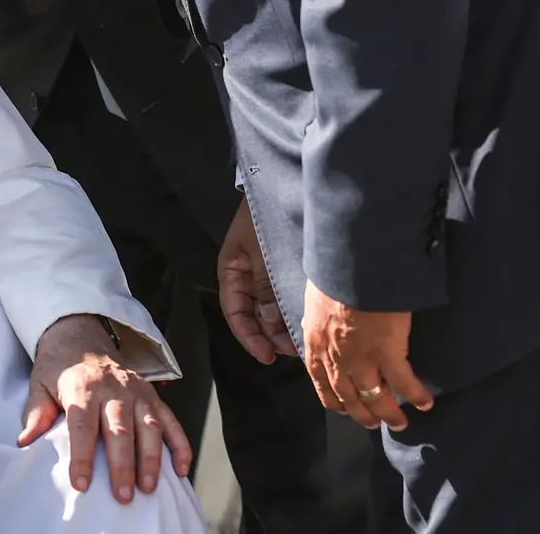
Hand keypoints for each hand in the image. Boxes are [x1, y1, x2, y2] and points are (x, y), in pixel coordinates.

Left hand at [18, 314, 191, 504]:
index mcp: (82, 387)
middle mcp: (113, 389)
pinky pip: (170, 420)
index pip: (82, 426)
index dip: (82, 456)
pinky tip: (181, 468)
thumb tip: (24, 442)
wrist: (81, 335)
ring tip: (149, 487)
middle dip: (122, 464)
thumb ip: (36, 414)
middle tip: (122, 495)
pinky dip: (180, 444)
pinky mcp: (152, 395)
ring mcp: (136, 391)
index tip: (81, 483)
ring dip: (151, 458)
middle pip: (119, 429)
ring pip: (149, 426)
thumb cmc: (59, 368)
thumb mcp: (40, 385)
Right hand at [216, 203, 296, 364]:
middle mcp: (248, 277)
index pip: (236, 313)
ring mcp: (266, 274)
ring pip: (272, 311)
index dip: (249, 337)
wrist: (284, 184)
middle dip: (272, 337)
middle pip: (256, 317)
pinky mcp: (284, 271)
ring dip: (284, 328)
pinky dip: (294, 312)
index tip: (267, 355)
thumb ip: (265, 285)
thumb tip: (274, 321)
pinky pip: (285, 297)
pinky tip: (307, 323)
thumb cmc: (264, 215)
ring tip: (302, 343)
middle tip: (293, 352)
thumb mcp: (259, 250)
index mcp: (232, 271)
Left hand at [301, 281, 433, 431]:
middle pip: (349, 397)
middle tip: (374, 424)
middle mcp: (336, 356)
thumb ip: (317, 316)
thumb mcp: (315, 298)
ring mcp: (361, 357)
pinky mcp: (387, 351)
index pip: (321, 381)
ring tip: (400, 422)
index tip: (344, 409)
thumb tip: (317, 319)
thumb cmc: (333, 273)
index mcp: (316, 342)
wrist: (351, 264)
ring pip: (374, 397)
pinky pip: (403, 382)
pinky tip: (425, 403)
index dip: (334, 400)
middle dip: (362, 414)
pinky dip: (416, 395)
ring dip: (388, 413)